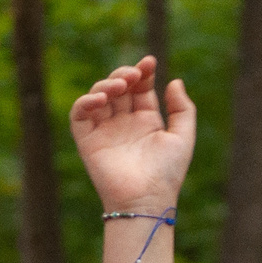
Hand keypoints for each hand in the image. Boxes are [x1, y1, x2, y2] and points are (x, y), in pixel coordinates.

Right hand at [70, 56, 196, 213]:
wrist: (147, 200)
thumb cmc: (167, 174)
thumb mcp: (182, 138)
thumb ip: (182, 109)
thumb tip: (174, 81)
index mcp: (146, 121)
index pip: (140, 88)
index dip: (143, 72)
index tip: (149, 62)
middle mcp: (124, 124)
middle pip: (119, 87)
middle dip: (124, 74)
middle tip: (134, 74)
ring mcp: (105, 131)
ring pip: (98, 96)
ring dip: (106, 84)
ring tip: (120, 86)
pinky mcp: (87, 141)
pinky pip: (79, 115)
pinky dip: (85, 102)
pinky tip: (101, 99)